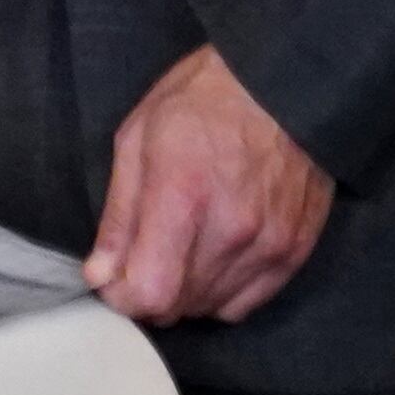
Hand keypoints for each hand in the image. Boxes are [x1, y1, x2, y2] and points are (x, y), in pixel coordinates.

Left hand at [85, 45, 331, 324]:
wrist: (283, 85)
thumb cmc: (201, 101)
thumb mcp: (138, 138)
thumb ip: (119, 214)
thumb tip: (100, 274)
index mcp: (185, 196)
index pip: (151, 291)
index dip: (122, 296)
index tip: (111, 279)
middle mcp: (232, 231)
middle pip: (179, 306)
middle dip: (148, 292)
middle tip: (141, 257)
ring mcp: (269, 246)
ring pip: (211, 308)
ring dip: (184, 293)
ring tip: (177, 250)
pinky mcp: (295, 252)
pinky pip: (247, 303)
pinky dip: (221, 293)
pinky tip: (210, 258)